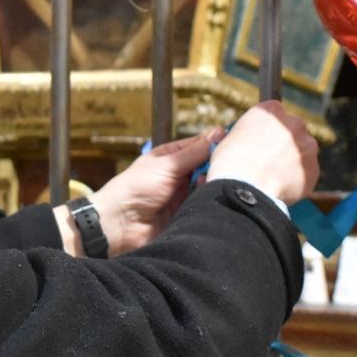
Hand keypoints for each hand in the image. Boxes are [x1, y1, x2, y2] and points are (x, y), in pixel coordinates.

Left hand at [85, 129, 223, 253]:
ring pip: (209, 187)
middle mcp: (179, 175)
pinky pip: (205, 205)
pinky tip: (214, 198)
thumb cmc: (136, 187)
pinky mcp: (187, 215)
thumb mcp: (167, 165)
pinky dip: (210, 202)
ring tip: (217, 181)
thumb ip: (194, 152)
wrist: (120, 224)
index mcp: (171, 157)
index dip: (217, 142)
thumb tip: (218, 132)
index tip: (236, 141)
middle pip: (208, 167)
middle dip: (218, 165)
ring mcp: (184, 195)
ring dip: (214, 184)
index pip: (200, 145)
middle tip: (229, 165)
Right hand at [207, 102, 319, 203]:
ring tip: (272, 177)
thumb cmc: (229, 164)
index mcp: (271, 110)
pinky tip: (280, 188)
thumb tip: (243, 141)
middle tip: (269, 160)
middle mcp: (293, 123)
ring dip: (292, 161)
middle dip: (284, 143)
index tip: (263, 140)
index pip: (275, 114)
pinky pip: (306, 174)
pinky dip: (297, 180)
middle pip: (293, 130)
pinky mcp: (313, 168)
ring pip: (303, 152)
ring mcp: (307, 145)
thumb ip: (246, 135)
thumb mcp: (229, 138)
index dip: (268, 129)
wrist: (244, 188)